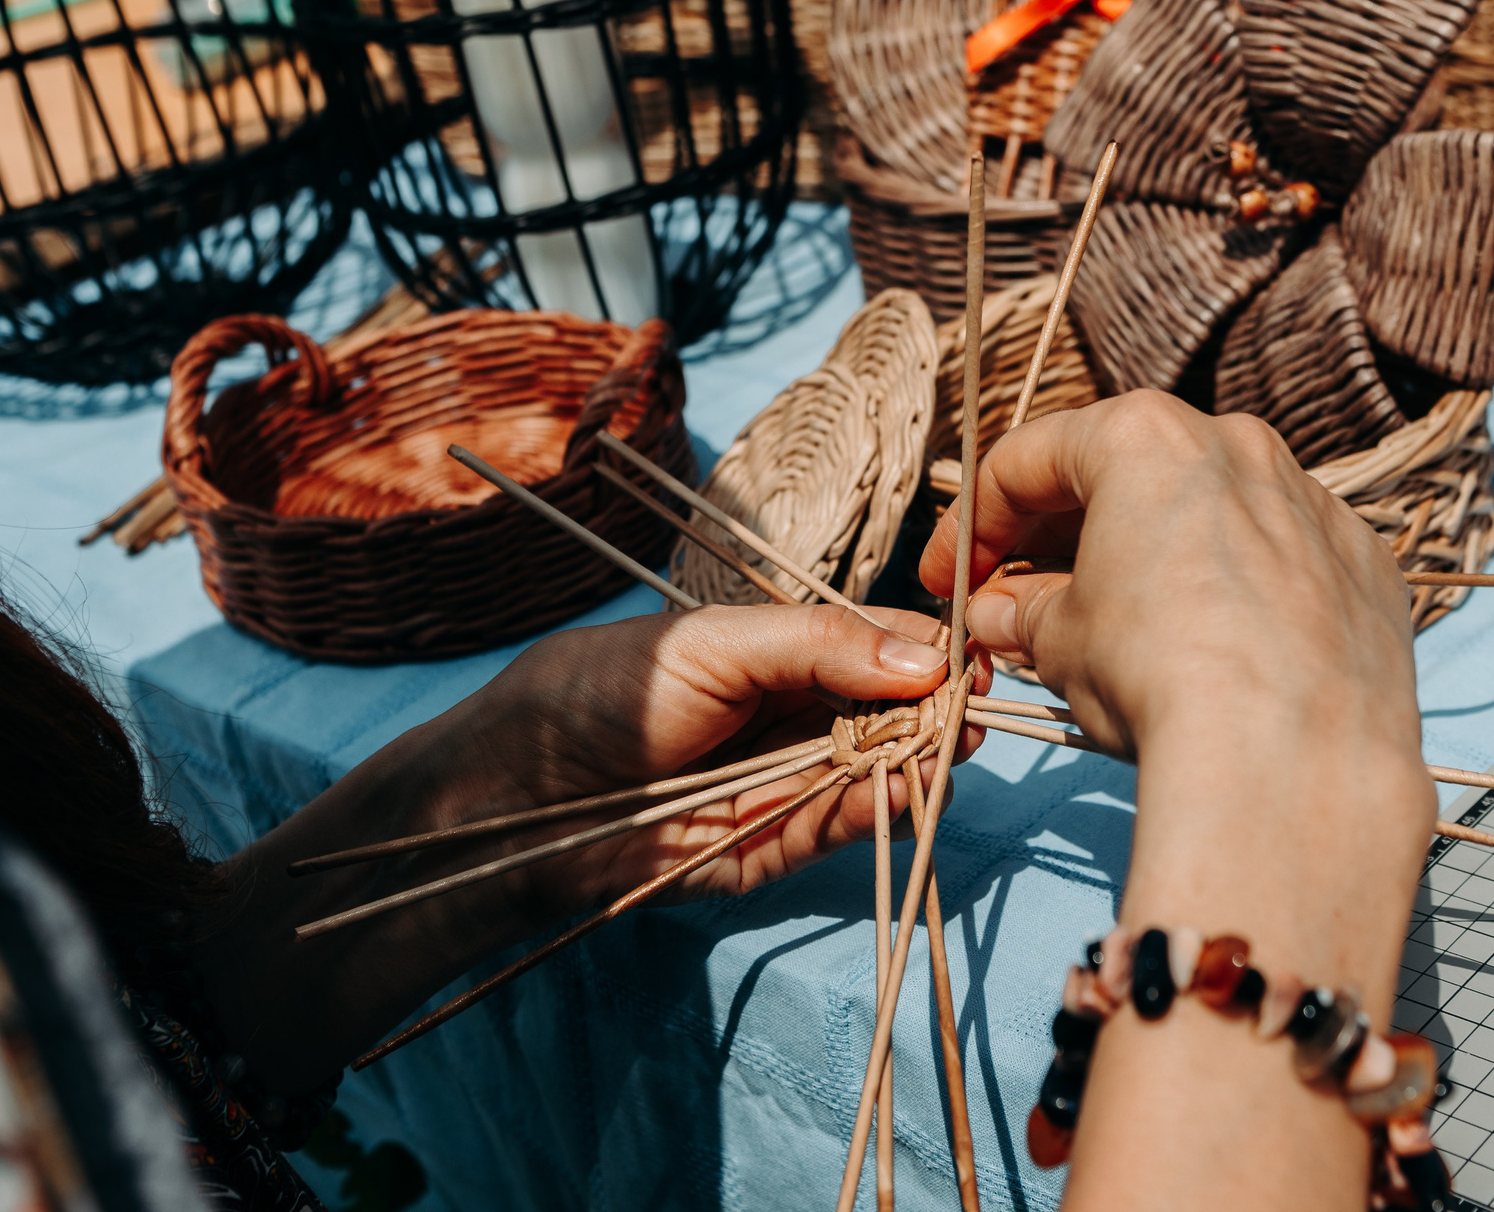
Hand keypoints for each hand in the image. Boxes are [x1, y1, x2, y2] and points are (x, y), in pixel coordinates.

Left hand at [439, 602, 991, 911]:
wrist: (520, 791)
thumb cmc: (604, 691)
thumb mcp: (715, 645)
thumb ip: (819, 645)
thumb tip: (925, 657)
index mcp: (780, 655)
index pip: (876, 648)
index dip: (925, 652)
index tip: (972, 654)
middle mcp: (794, 718)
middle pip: (892, 713)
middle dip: (936, 709)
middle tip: (973, 703)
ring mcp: (787, 784)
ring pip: (880, 774)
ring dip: (921, 762)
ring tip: (952, 745)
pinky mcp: (774, 848)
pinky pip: (842, 829)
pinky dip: (880, 810)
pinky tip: (908, 785)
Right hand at [914, 395, 1435, 1207]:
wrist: (1294, 759)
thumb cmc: (1158, 678)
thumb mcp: (1061, 644)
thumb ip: (1024, 614)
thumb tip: (1000, 615)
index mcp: (1144, 438)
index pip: (1027, 462)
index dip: (972, 527)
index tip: (950, 583)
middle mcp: (1238, 445)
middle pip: (1127, 476)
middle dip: (1063, 540)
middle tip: (1021, 605)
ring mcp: (1313, 502)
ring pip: (1213, 515)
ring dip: (1156, 562)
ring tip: (1118, 633)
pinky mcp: (1367, 566)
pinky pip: (1284, 564)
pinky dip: (1240, 594)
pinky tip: (1216, 655)